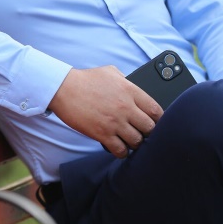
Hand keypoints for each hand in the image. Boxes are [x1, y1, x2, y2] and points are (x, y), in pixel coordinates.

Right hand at [48, 65, 162, 157]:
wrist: (63, 88)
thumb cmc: (86, 79)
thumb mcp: (110, 72)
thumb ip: (126, 80)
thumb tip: (135, 87)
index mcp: (130, 90)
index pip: (156, 110)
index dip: (159, 120)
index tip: (155, 123)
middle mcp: (126, 107)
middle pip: (150, 128)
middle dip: (148, 132)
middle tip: (142, 132)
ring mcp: (115, 122)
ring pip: (137, 141)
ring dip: (135, 143)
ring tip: (130, 140)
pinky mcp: (102, 134)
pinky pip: (121, 150)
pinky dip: (122, 152)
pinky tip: (119, 147)